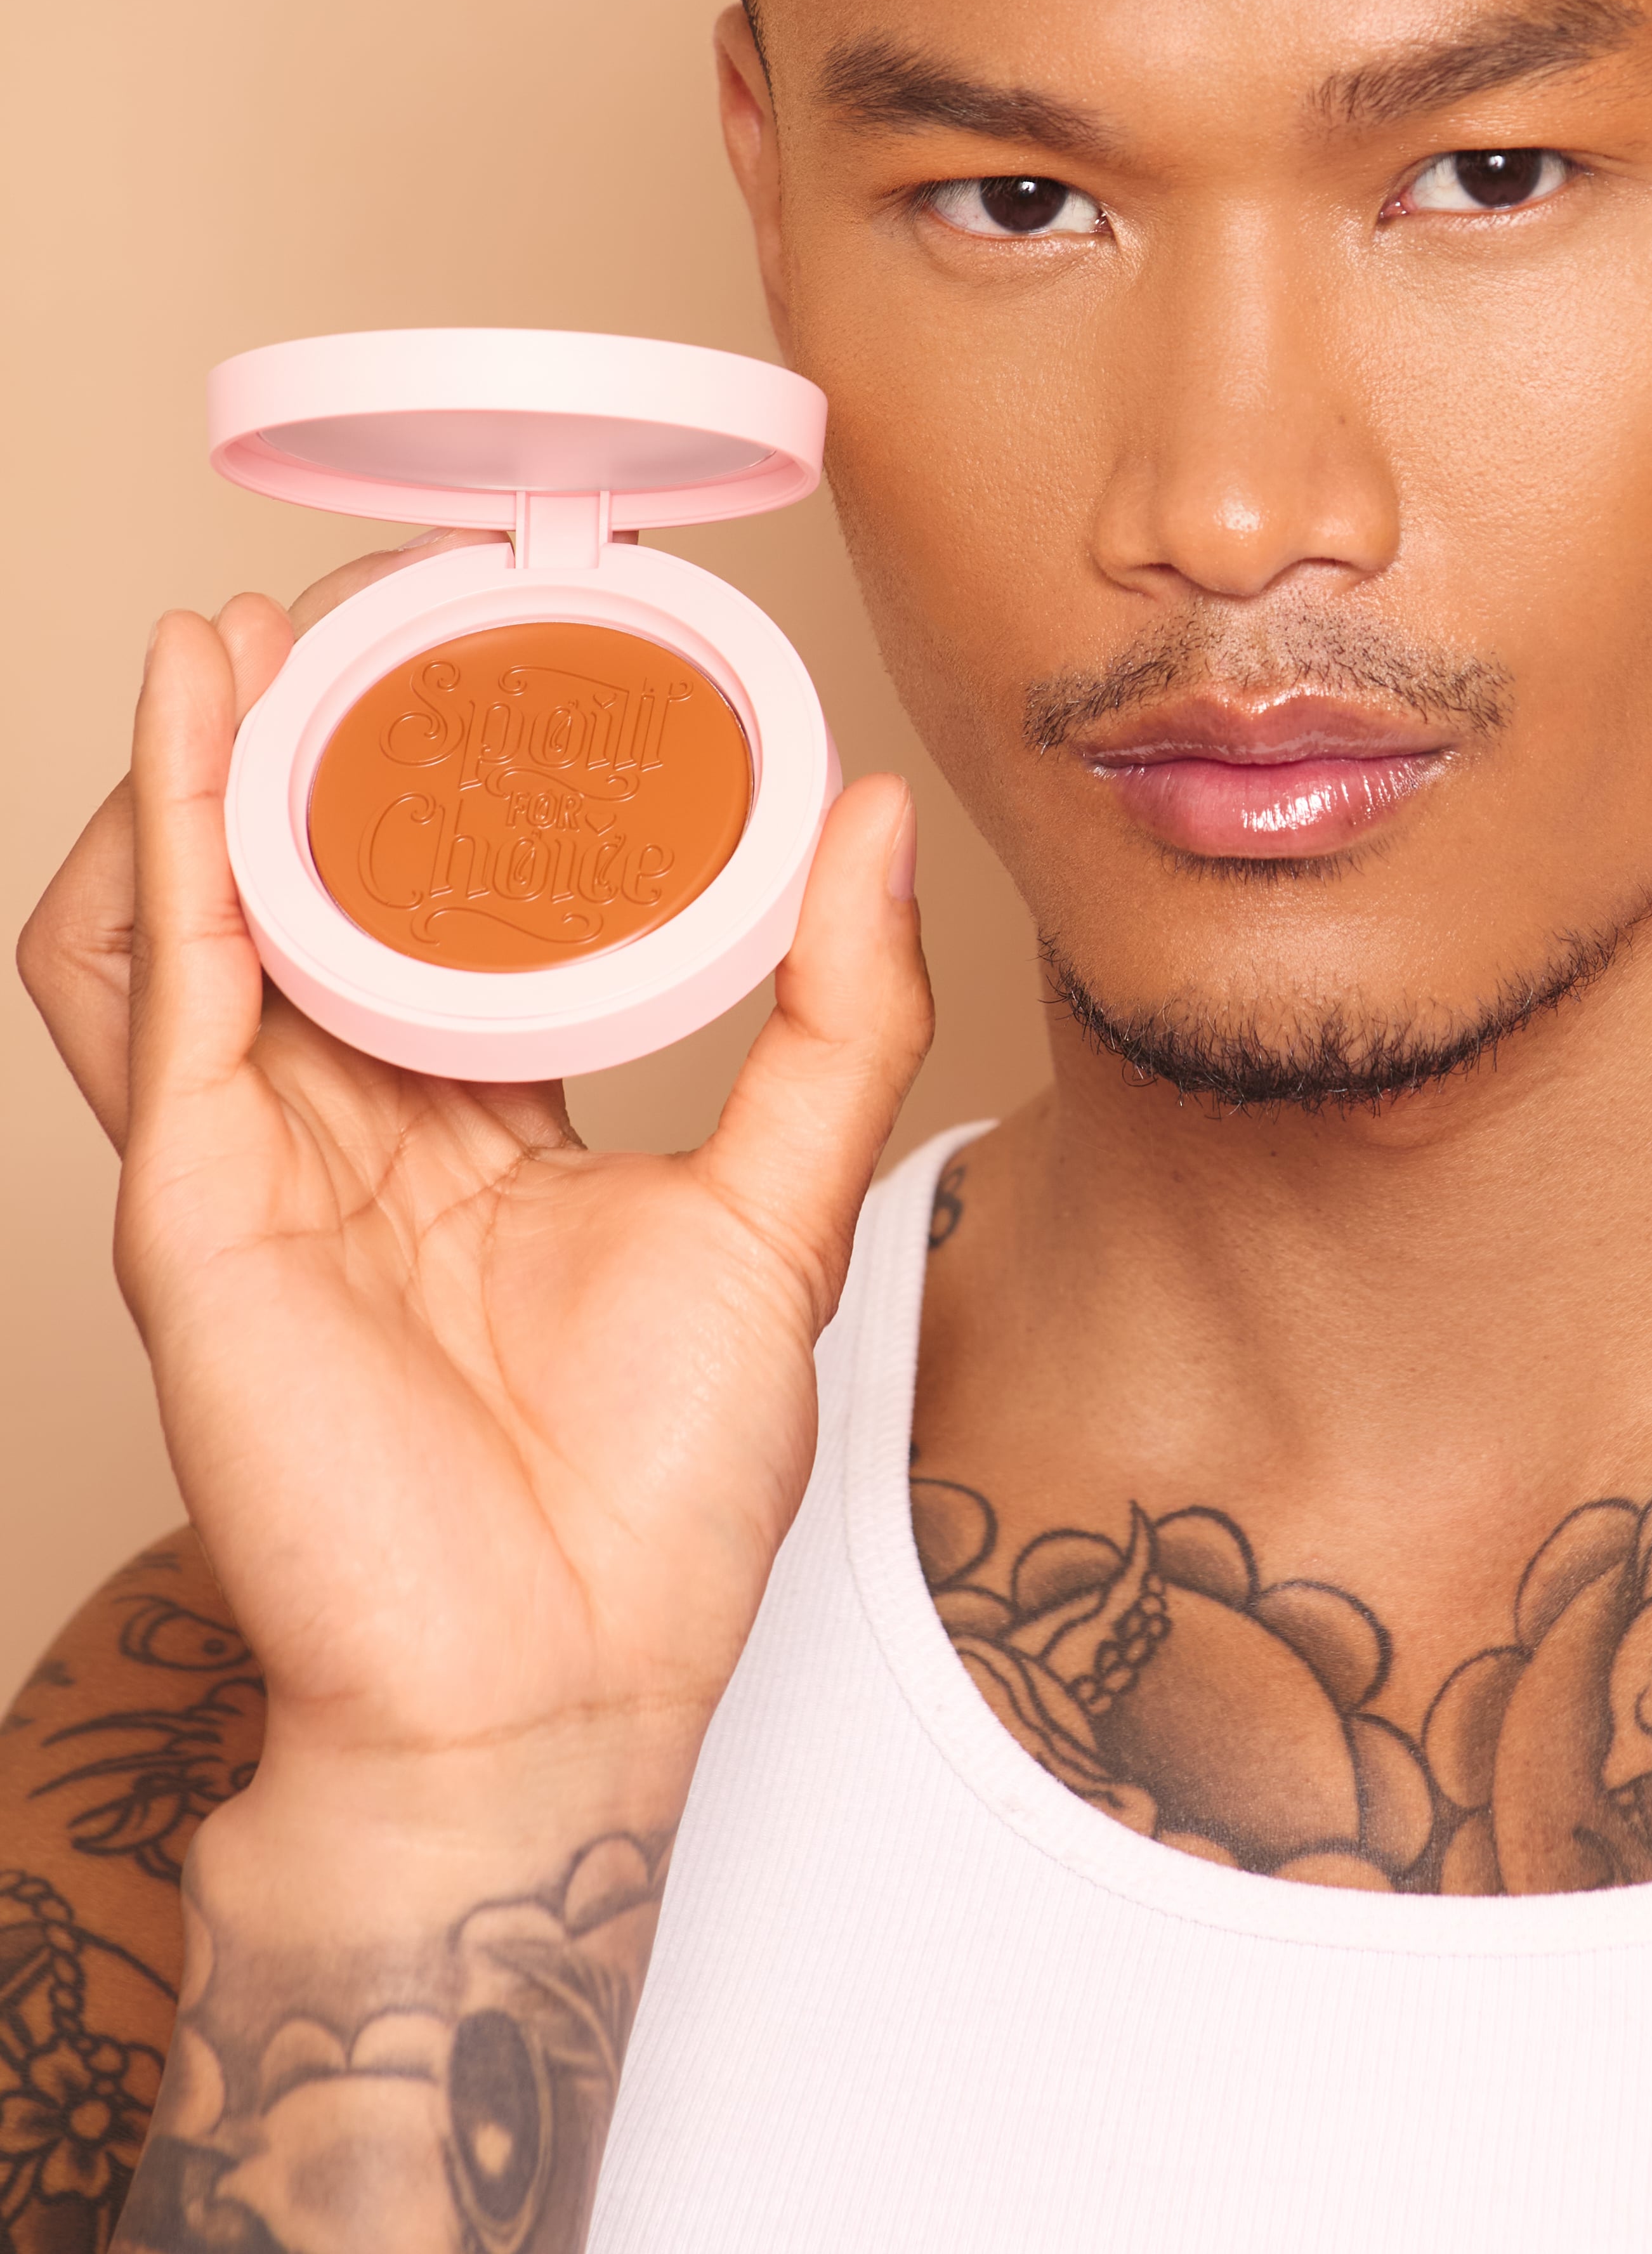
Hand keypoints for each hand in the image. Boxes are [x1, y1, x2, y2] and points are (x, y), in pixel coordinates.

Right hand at [17, 545, 931, 1832]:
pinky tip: (196, 703)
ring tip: (263, 622)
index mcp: (473, 1120)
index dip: (457, 777)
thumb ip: (831, 1013)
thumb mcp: (777, 1207)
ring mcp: (260, 1155)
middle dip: (327, 734)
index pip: (437, 903)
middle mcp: (353, 1124)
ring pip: (192, 907)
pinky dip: (169, 828)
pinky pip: (162, 980)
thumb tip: (867, 815)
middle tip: (384, 588)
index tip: (513, 641)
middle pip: (306, 883)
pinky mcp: (197, 1200)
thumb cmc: (653, 1496)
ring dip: (215, 758)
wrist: (562, 1685)